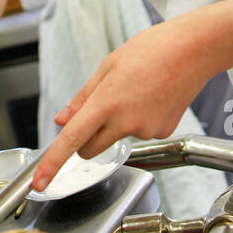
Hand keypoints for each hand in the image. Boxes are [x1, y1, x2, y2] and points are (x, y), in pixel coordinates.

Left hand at [32, 20, 210, 190]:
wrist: (193, 50)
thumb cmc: (150, 50)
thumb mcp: (107, 66)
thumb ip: (82, 98)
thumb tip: (62, 121)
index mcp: (106, 102)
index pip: (71, 140)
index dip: (52, 164)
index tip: (39, 182)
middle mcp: (125, 122)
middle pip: (91, 149)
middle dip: (86, 139)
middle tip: (98, 110)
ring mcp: (146, 130)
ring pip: (117, 138)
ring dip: (118, 124)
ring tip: (137, 91)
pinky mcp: (163, 133)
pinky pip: (141, 133)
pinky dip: (141, 120)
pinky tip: (152, 98)